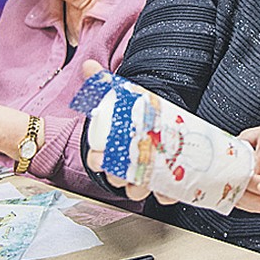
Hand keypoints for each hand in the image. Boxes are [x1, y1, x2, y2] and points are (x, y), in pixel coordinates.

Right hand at [81, 60, 154, 201]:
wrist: (162, 122)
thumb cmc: (136, 116)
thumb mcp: (122, 97)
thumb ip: (104, 84)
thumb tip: (89, 65)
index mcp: (110, 149)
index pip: (97, 160)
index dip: (98, 160)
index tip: (101, 156)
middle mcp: (124, 165)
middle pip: (117, 178)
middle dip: (119, 177)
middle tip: (126, 169)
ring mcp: (143, 175)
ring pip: (138, 189)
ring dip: (141, 187)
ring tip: (149, 179)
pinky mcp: (163, 182)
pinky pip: (163, 193)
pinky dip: (167, 194)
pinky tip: (171, 190)